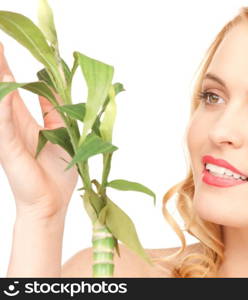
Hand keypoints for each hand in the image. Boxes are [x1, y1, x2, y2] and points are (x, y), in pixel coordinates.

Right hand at [0, 42, 77, 218]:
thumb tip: (55, 87)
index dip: (8, 68)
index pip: (13, 88)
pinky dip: (2, 104)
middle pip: (3, 88)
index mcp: (25, 122)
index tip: (3, 44)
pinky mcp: (8, 149)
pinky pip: (3, 123)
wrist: (51, 203)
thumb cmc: (56, 173)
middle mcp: (12, 125)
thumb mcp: (61, 133)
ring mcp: (7, 136)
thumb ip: (55, 110)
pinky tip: (2, 88)